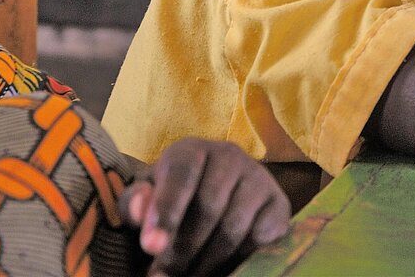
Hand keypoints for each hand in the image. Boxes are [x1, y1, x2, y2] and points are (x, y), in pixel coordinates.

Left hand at [120, 139, 290, 276]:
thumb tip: (138, 208)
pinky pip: (261, 237)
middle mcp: (229, 155)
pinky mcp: (279, 204)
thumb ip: (135, 203)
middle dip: (181, 251)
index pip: (181, 173)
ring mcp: (258, 177)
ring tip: (189, 275)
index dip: (166, 210)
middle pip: (208, 208)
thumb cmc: (173, 202)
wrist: (218, 201)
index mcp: (191, 150)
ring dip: (207, 262)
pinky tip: (223, 264)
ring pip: (233, 228)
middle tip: (163, 276)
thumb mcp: (148, 199)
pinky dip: (240, 258)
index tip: (151, 247)